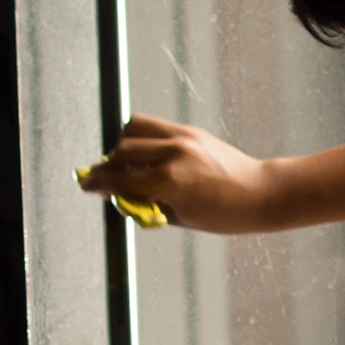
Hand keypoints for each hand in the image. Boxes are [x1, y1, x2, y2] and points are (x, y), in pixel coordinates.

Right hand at [79, 111, 270, 232]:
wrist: (260, 193)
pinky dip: (143, 138)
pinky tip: (146, 156)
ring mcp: (184, 137)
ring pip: (136, 127)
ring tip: (127, 163)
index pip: (122, 178)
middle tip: (106, 178)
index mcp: (171, 181)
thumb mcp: (180, 218)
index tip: (85, 184)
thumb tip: (120, 196)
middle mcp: (175, 153)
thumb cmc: (224, 214)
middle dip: (109, 164)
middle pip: (123, 148)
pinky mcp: (190, 131)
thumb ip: (147, 205)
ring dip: (124, 144)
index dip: (98, 182)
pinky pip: (155, 127)